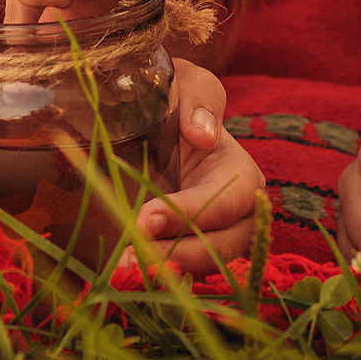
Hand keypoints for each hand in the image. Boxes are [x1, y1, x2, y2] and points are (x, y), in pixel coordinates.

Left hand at [128, 59, 263, 270]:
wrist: (143, 125)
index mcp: (241, 173)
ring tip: (123, 268)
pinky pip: (176, 274)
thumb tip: (204, 136)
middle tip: (133, 253)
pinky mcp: (180, 254)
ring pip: (202, 268)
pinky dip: (151, 276)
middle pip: (224, 246)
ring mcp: (208, 239)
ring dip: (165, 272)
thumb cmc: (170, 99)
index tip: (146, 218)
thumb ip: (198, 97)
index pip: (229, 201)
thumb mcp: (185, 83)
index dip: (191, 214)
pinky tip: (120, 273)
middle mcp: (234, 215)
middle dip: (180, 254)